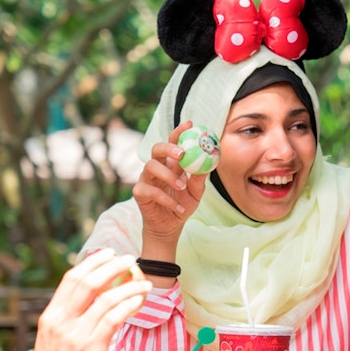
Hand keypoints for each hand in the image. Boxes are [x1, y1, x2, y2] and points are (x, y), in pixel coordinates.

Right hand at [20, 249, 151, 350]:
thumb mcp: (53, 340)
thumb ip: (68, 321)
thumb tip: (90, 303)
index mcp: (51, 316)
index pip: (71, 279)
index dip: (92, 263)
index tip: (108, 254)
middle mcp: (61, 321)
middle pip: (89, 282)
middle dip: (112, 266)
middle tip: (130, 259)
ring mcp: (76, 335)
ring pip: (106, 298)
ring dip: (129, 286)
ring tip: (144, 282)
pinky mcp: (92, 349)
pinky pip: (114, 319)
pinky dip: (129, 305)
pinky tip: (139, 301)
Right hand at [133, 120, 208, 245]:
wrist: (170, 227)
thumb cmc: (182, 205)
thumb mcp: (196, 193)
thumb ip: (200, 179)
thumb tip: (210, 163)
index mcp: (171, 164)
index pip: (172, 143)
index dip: (179, 132)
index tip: (189, 123)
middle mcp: (157, 168)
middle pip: (156, 149)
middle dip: (168, 148)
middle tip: (181, 154)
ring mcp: (146, 179)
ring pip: (150, 167)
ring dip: (168, 176)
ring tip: (182, 187)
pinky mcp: (140, 193)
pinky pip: (150, 190)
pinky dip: (166, 199)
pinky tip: (179, 207)